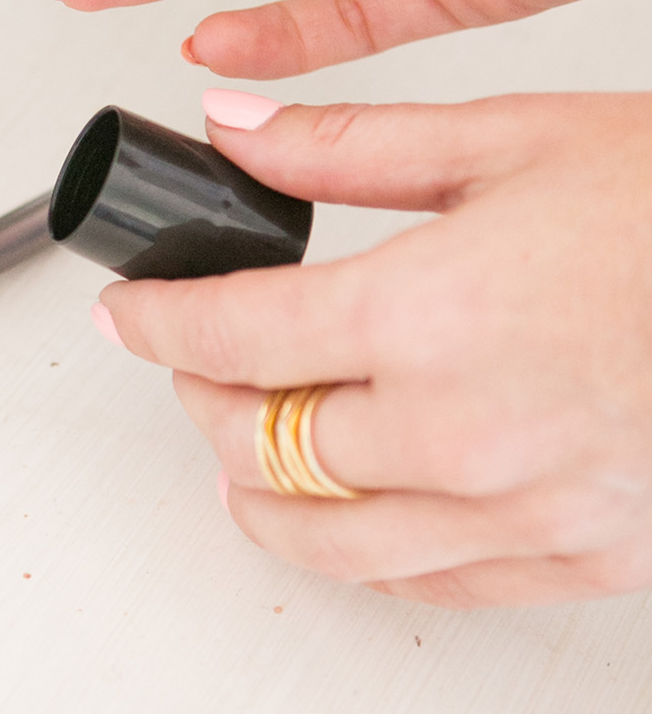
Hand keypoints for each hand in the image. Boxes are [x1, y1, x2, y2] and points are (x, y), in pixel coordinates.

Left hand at [102, 90, 651, 606]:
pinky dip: (370, 555)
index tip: (132, 315)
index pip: (233, 338)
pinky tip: (355, 522)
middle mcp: (460, 430)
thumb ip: (346, 143)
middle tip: (193, 366)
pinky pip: (435, 586)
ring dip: (265, 499)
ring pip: (333, 542)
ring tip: (242, 462)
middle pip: (264, 445)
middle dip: (205, 402)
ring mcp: (522, 510)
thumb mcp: (504, 138)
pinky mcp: (582, 558)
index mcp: (425, 313)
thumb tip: (237, 127)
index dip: (158, 325)